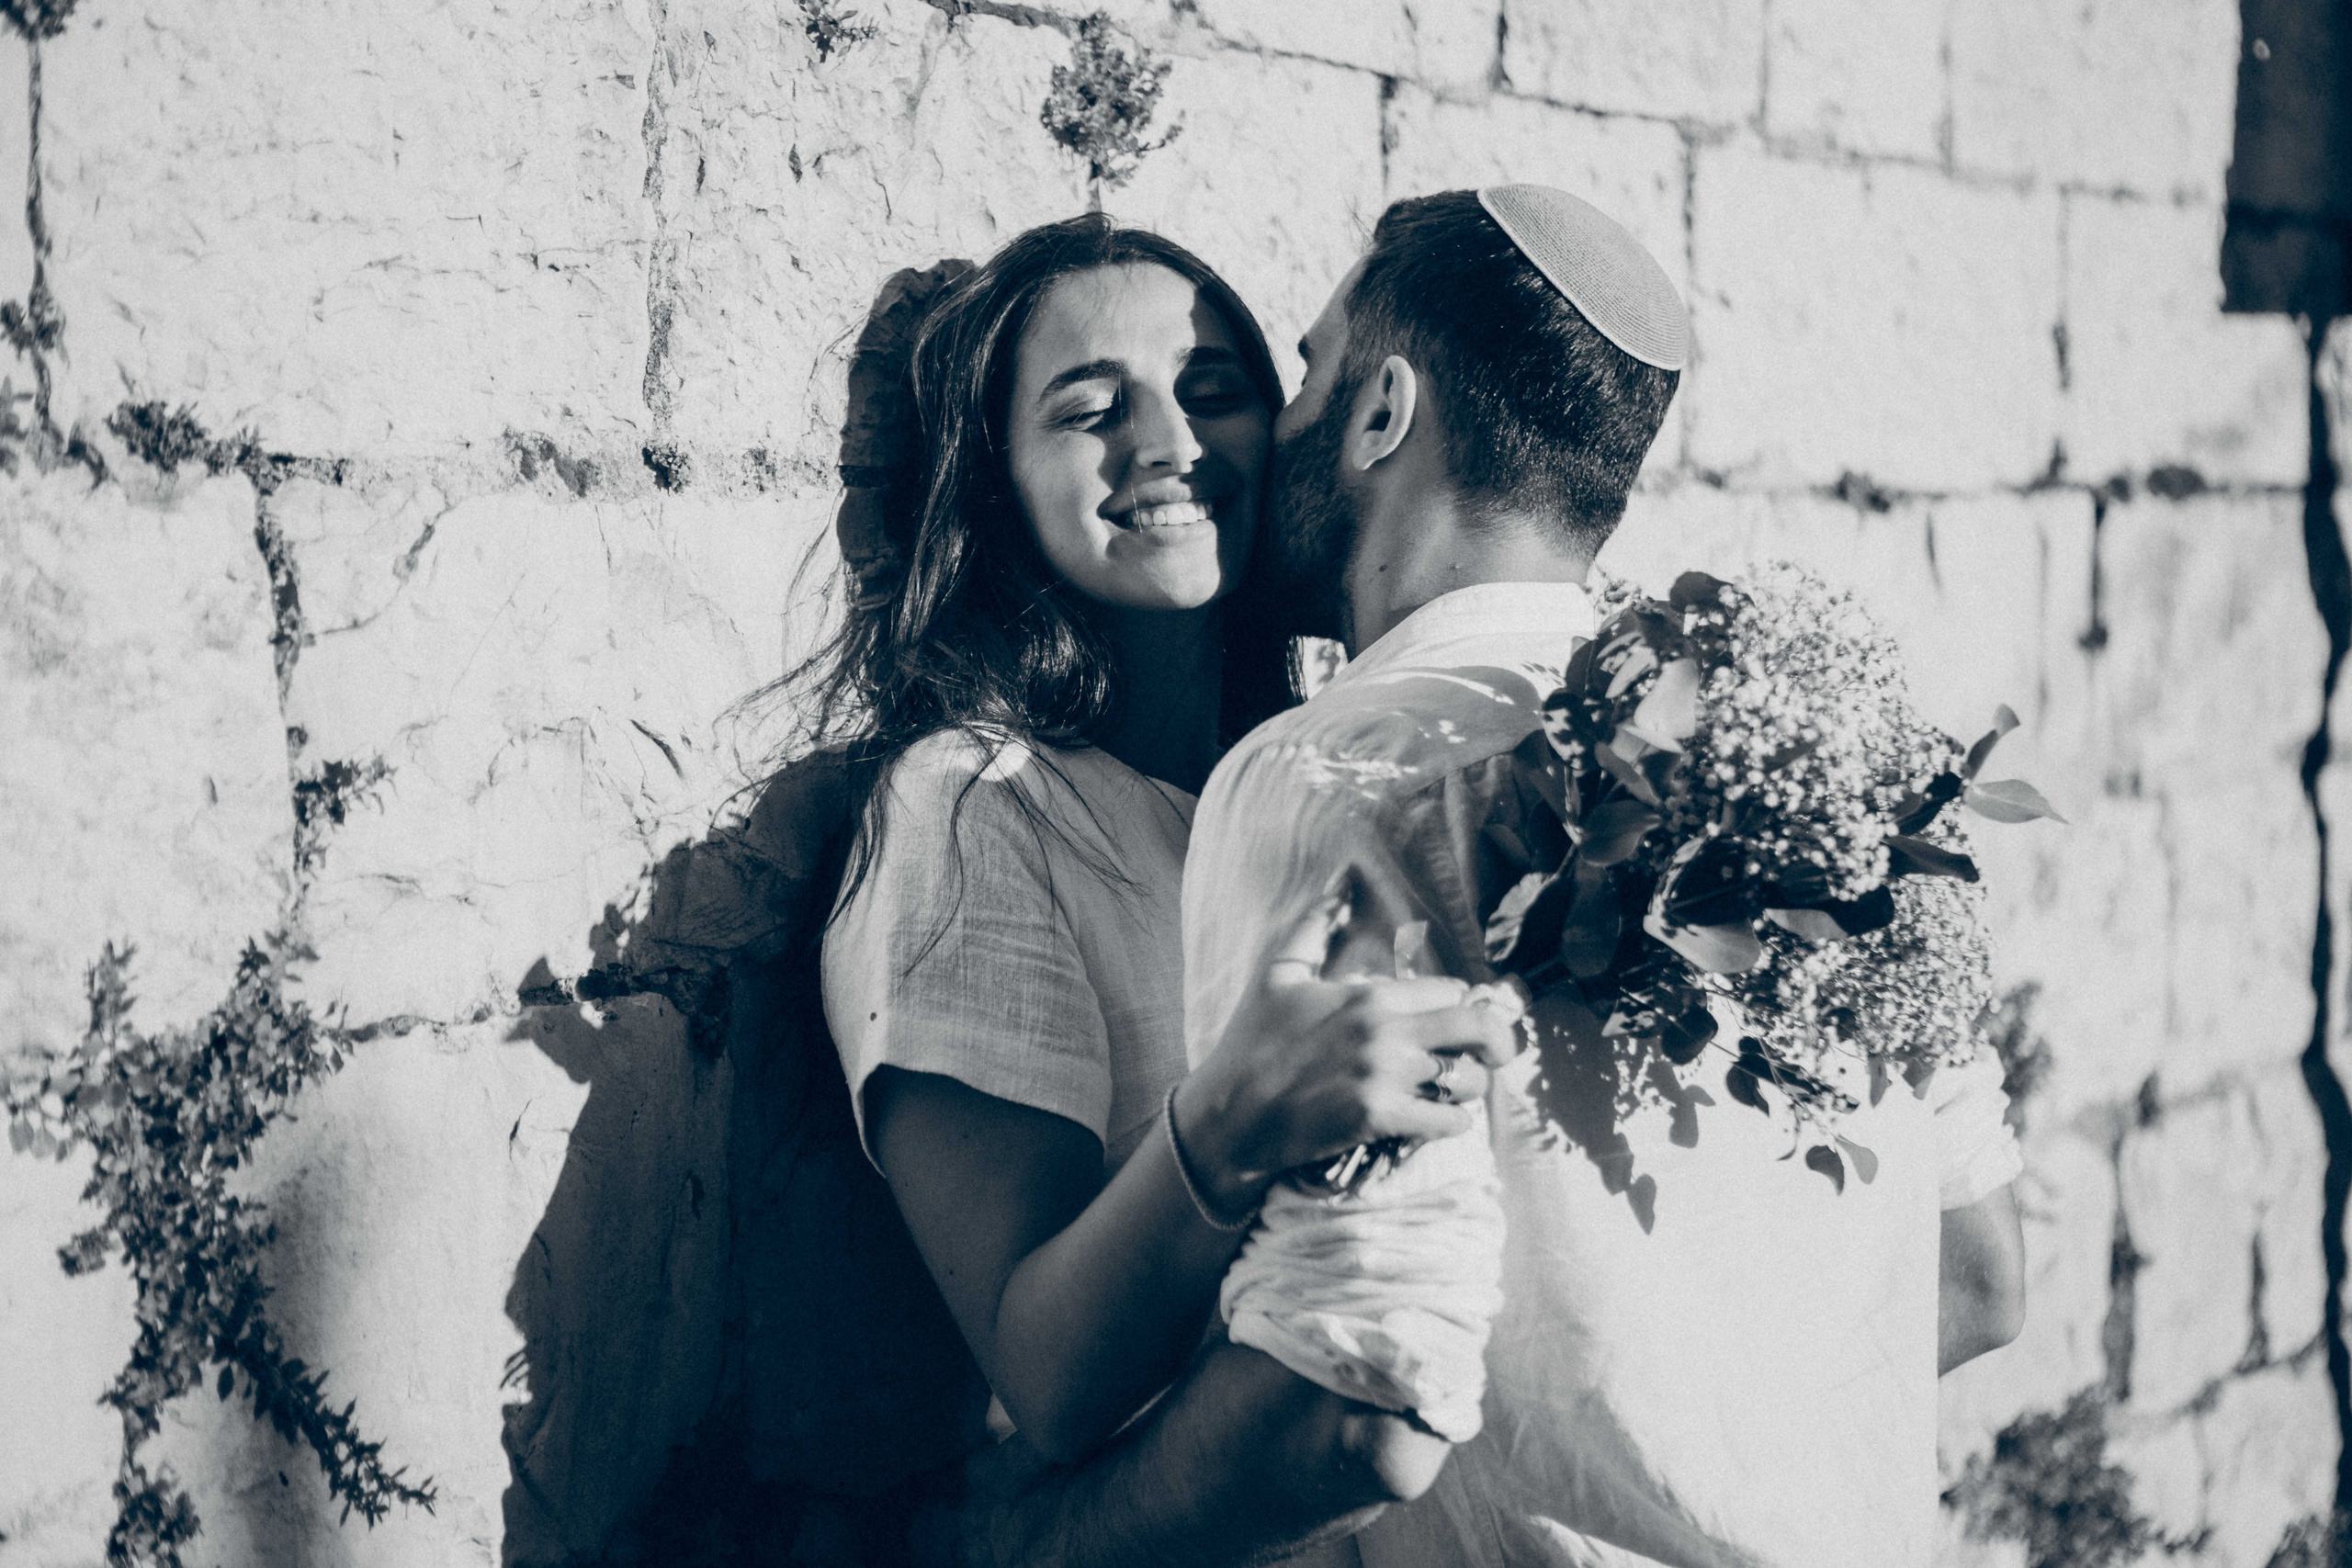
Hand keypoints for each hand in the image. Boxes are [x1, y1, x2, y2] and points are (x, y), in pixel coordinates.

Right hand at [1175, 872, 1524, 1213]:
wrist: (1230, 1113)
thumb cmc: (1253, 1040)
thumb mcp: (1279, 972)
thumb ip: (1316, 924)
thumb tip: (1341, 880)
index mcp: (1369, 996)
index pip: (1451, 990)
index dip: (1457, 1003)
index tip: (1453, 1016)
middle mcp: (1386, 1033)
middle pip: (1477, 1028)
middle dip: (1499, 1040)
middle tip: (1498, 1053)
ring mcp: (1385, 1079)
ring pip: (1469, 1079)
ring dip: (1469, 1085)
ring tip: (1453, 1088)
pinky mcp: (1380, 1120)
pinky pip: (1450, 1121)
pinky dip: (1453, 1121)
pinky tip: (1437, 1118)